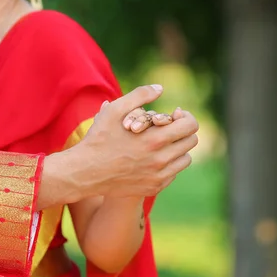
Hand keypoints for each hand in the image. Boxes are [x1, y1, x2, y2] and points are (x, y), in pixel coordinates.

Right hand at [47, 85, 198, 200]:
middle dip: (182, 130)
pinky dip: (168, 164)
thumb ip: (140, 95)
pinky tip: (153, 157)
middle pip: (191, 142)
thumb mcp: (115, 110)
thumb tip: (160, 88)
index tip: (175, 115)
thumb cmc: (99, 138)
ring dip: (177, 148)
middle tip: (168, 127)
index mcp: (155, 139)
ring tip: (162, 142)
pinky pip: (174, 173)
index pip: (190, 126)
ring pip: (185, 159)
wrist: (85, 172)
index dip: (186, 117)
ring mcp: (159, 176)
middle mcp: (161, 160)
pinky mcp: (154, 187)